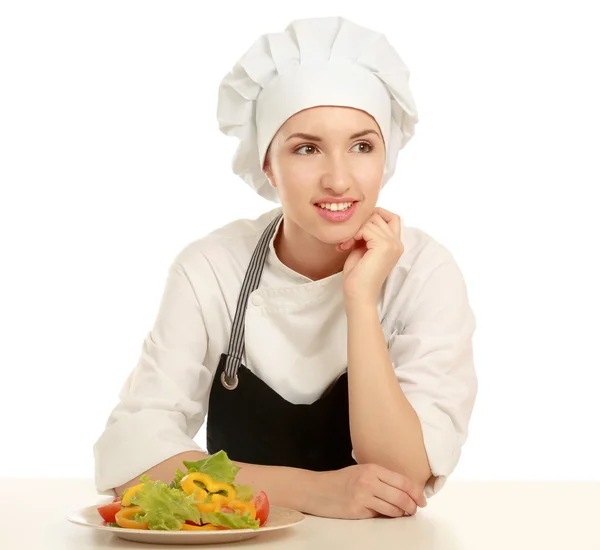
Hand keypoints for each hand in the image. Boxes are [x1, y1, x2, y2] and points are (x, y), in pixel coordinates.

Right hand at [307, 463, 426, 519]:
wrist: (316, 489)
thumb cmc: (339, 481)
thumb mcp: (361, 471)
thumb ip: (380, 478)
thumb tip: (403, 491)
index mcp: (372, 468)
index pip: (403, 481)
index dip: (416, 492)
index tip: (422, 500)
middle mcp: (369, 480)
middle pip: (402, 496)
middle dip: (412, 506)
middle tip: (415, 510)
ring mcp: (363, 496)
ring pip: (394, 508)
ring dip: (402, 514)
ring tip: (404, 514)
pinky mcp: (357, 510)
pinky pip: (380, 516)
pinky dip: (388, 517)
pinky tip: (389, 516)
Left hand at [337, 207, 403, 305]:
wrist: (358, 294)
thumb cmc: (358, 275)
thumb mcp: (363, 248)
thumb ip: (367, 234)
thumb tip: (362, 218)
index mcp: (395, 244)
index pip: (391, 217)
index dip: (373, 217)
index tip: (357, 231)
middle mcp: (397, 243)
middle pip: (379, 216)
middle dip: (360, 224)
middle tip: (347, 240)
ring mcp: (392, 244)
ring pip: (372, 220)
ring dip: (355, 230)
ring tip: (346, 244)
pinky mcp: (384, 246)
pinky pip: (366, 228)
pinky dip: (354, 234)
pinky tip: (347, 246)